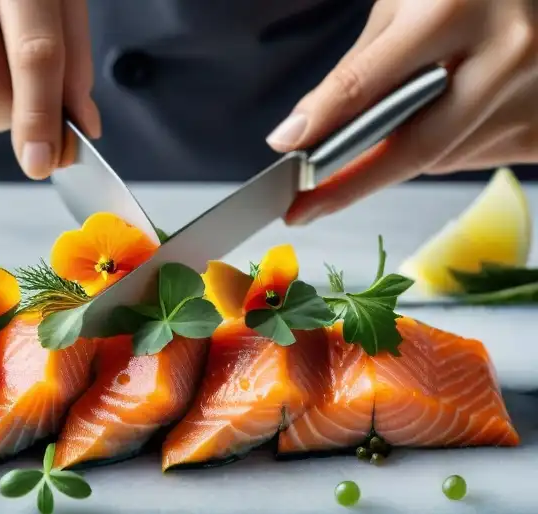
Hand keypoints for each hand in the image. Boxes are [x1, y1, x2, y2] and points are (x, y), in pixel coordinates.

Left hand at [268, 0, 537, 224]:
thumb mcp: (404, 5)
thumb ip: (359, 69)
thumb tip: (303, 132)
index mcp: (457, 10)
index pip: (370, 85)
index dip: (321, 125)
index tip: (286, 155)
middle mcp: (506, 54)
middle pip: (415, 148)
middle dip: (352, 184)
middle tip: (304, 207)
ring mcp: (535, 93)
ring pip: (441, 160)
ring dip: (401, 156)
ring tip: (393, 125)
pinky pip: (473, 158)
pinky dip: (444, 149)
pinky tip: (443, 118)